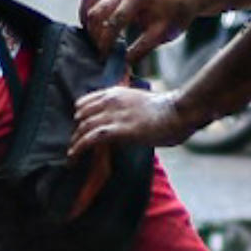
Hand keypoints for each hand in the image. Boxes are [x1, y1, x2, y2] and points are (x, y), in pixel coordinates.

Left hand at [69, 82, 190, 158]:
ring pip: (83, 128)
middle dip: (76, 131)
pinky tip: (73, 158)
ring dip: (75, 143)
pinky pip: (90, 139)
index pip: (86, 101)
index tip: (79, 128)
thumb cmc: (168, 111)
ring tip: (71, 156)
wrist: (179, 113)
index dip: (80, 116)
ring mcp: (113, 114)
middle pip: (81, 115)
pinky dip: (79, 149)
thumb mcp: (141, 103)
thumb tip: (122, 124)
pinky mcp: (117, 130)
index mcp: (116, 92)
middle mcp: (110, 100)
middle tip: (76, 145)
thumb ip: (127, 109)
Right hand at [80, 0, 188, 65]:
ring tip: (97, 38)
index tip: (105, 58)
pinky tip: (94, 21)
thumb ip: (142, 48)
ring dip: (88, 20)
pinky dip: (87, 5)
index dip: (107, 43)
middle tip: (102, 52)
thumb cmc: (174, 16)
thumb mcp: (162, 35)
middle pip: (96, 13)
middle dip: (95, 35)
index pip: (113, 23)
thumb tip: (123, 63)